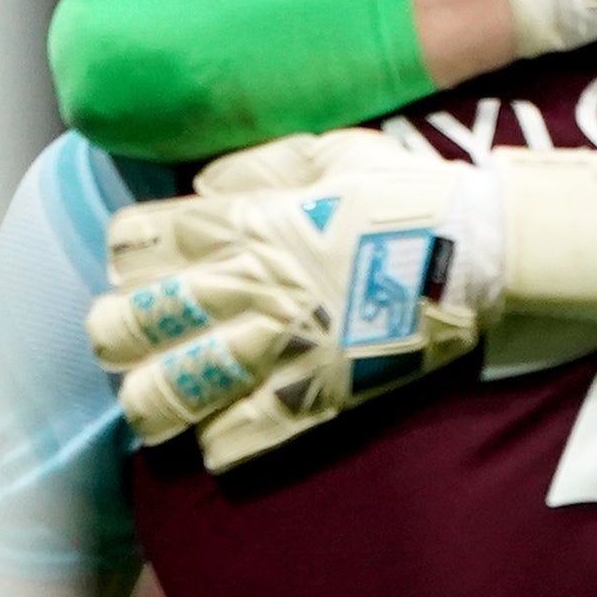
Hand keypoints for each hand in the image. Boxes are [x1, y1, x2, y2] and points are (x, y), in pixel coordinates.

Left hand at [90, 130, 596, 467]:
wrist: (484, 251)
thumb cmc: (409, 195)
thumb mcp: (332, 152)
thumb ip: (257, 166)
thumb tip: (202, 188)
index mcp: (246, 221)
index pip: (138, 242)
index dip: (123, 256)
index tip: (134, 265)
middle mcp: (248, 285)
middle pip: (134, 320)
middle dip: (113, 333)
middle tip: (119, 340)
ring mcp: (279, 345)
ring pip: (173, 388)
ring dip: (149, 400)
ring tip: (148, 403)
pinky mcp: (316, 395)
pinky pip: (241, 436)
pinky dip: (218, 444)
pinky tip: (213, 439)